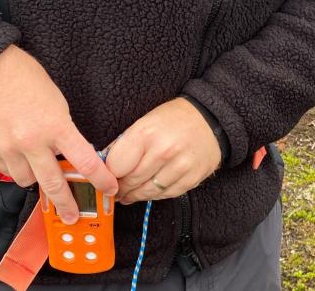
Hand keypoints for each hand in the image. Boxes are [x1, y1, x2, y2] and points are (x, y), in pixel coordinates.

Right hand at [0, 44, 117, 223]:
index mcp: (56, 125)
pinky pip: (6, 172)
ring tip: (37, 166)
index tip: (109, 188)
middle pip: (54, 185)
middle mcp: (33, 142)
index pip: (85, 162)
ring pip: (27, 181)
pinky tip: (16, 155)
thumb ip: (61, 128)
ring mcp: (9, 149)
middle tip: (72, 216)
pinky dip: (13, 168)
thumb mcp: (56, 99)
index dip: (100, 180)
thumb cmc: (24, 76)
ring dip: (35, 178)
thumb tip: (66, 151)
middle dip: (66, 204)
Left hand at [105, 98, 221, 204]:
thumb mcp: (144, 122)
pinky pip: (165, 195)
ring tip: (129, 194)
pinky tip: (149, 190)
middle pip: (130, 181)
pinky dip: (154, 195)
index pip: (115, 166)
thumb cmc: (173, 119)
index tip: (106, 178)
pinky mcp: (191, 178)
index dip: (108, 174)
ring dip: (135, 195)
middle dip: (121, 188)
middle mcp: (162, 151)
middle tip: (116, 190)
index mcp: (146, 133)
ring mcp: (179, 166)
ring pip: (147, 192)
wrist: (209, 119)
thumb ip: (124, 144)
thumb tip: (104, 164)